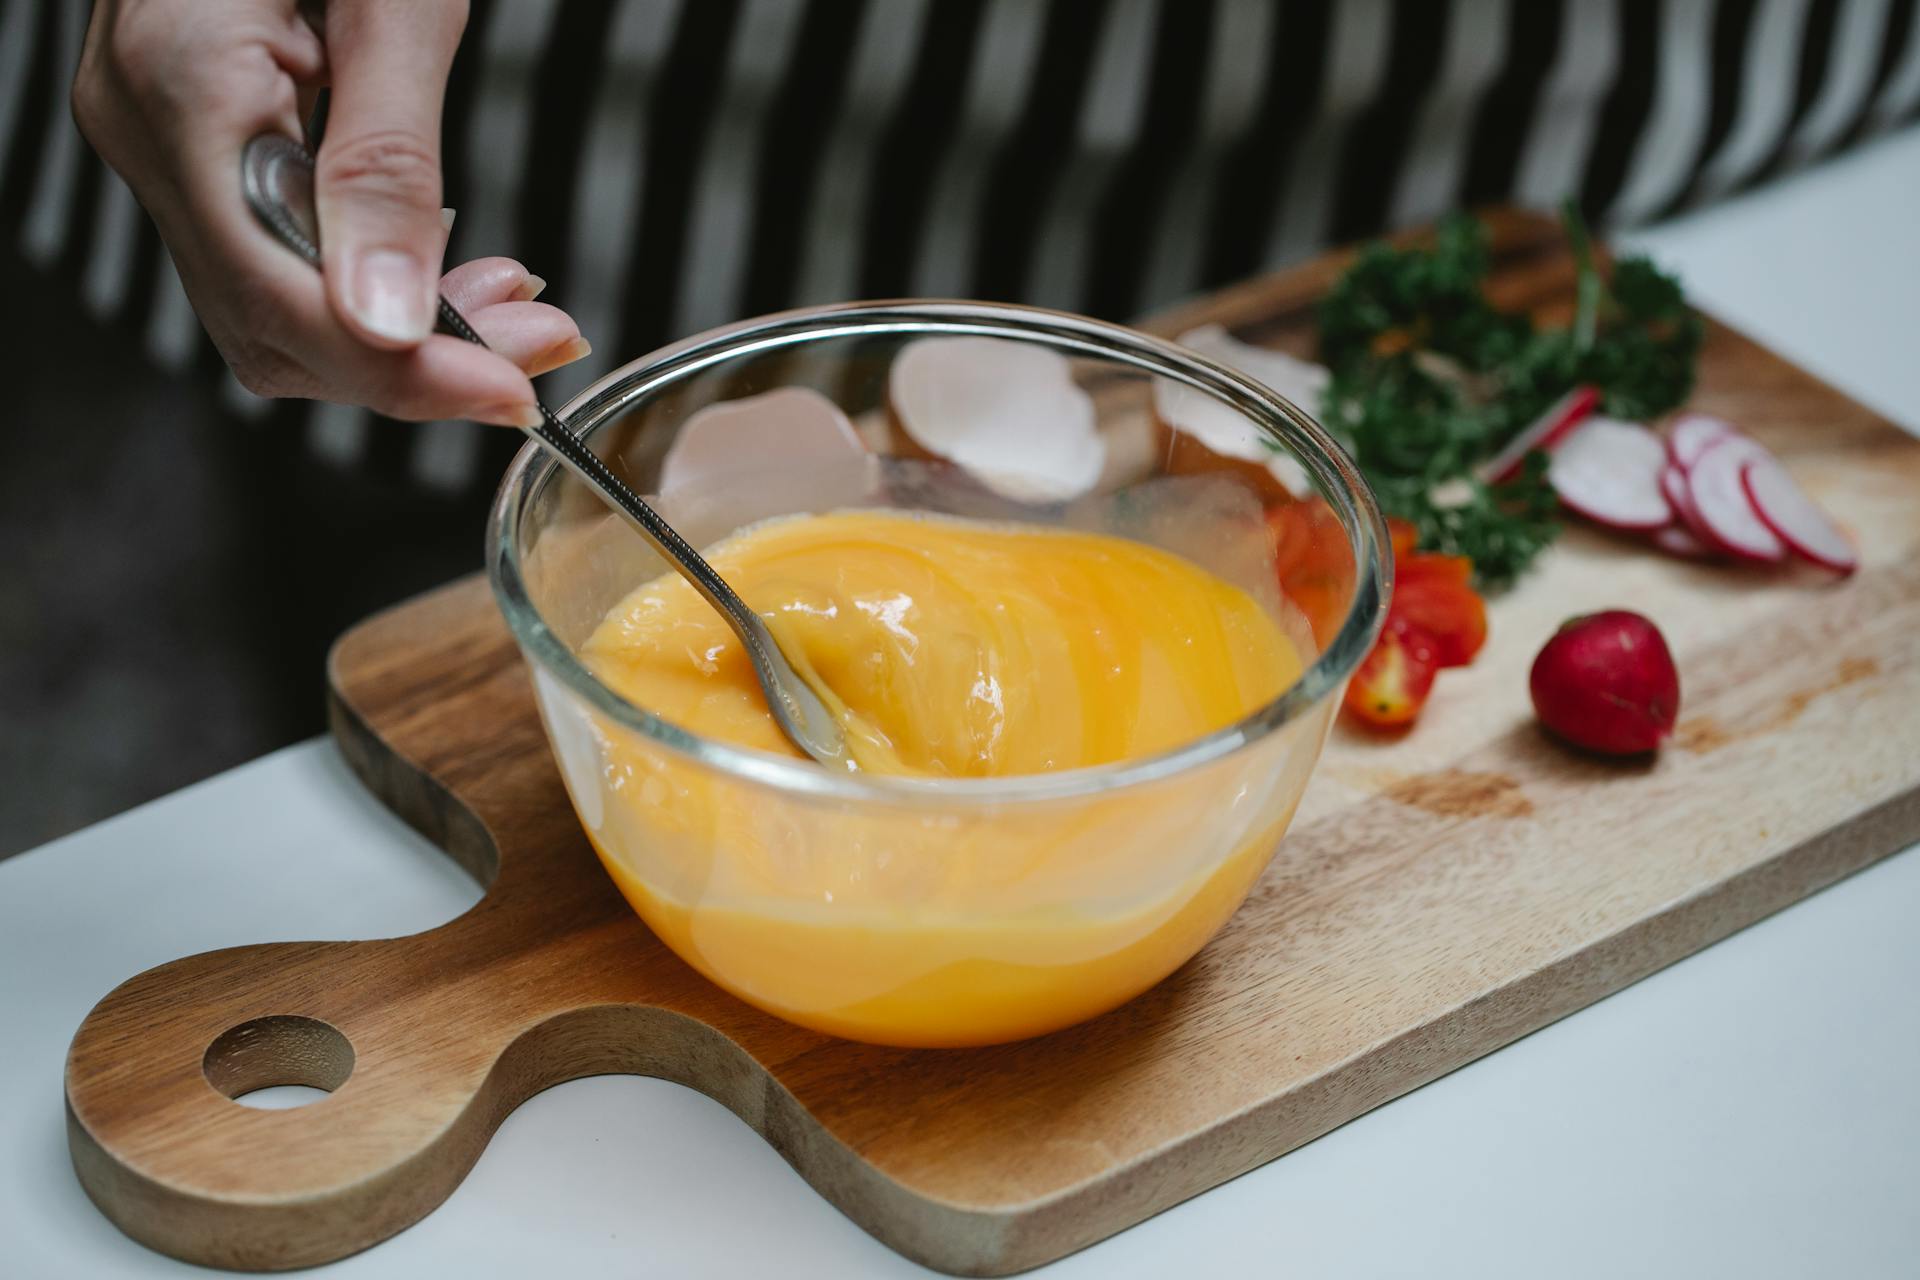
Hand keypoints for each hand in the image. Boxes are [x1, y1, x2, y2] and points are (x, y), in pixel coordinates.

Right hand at [73, 0, 584, 425]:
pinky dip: (372, 286)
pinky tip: (453, 269)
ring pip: (275, 308)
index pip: (281, 296)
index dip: (399, 371)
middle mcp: (146, 130)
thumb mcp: (396, 1)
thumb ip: (387, 160)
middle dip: (415, 363)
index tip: (509, 393)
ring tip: (516, 310)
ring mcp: (160, 140)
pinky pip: (275, 254)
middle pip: (273, 324)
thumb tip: (389, 319)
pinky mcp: (196, 139)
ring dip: (403, 336)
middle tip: (536, 350)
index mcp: (179, 87)